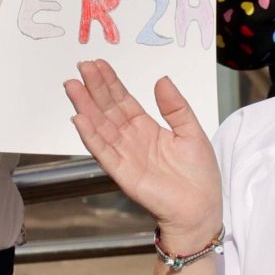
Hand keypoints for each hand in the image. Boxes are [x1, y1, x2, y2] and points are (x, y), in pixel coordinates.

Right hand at [63, 59, 220, 246]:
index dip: (111, 83)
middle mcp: (131, 139)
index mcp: (147, 128)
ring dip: (86, 107)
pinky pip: (103, 152)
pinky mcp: (123, 173)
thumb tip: (162, 80)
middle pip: (108, 110)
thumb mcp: (192, 131)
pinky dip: (91, 136)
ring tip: (73, 87)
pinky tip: (80, 119)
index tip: (98, 64)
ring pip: (100, 127)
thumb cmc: (199, 175)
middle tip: (81, 67)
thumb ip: (175, 106)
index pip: (123, 101)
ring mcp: (125, 156)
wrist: (200, 209)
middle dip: (94, 88)